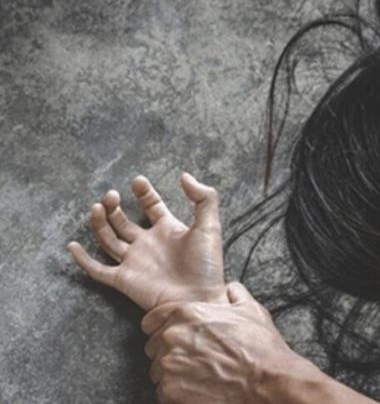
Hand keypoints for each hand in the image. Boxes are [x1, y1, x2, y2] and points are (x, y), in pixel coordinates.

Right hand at [68, 172, 225, 309]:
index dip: (144, 193)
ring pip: (109, 240)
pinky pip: (98, 270)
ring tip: (97, 207)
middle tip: (111, 195)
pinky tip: (72, 245)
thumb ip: (203, 198)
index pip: (152, 206)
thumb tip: (185, 176)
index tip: (138, 181)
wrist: (199, 299)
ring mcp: (134, 261)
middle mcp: (148, 244)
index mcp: (169, 230)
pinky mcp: (123, 280)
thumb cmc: (206, 266)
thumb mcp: (210, 226)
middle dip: (115, 207)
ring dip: (100, 223)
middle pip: (124, 222)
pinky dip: (83, 260)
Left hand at [142, 283, 372, 403]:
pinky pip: (162, 391)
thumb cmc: (259, 346)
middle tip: (192, 358)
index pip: (151, 320)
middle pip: (153, 345)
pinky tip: (196, 388)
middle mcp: (172, 336)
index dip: (161, 327)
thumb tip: (231, 289)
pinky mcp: (171, 390)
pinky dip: (175, 392)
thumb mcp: (250, 309)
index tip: (170, 336)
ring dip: (171, 372)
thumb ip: (235, 294)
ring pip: (156, 369)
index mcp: (186, 313)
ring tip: (195, 375)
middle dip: (168, 351)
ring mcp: (169, 364)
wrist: (265, 379)